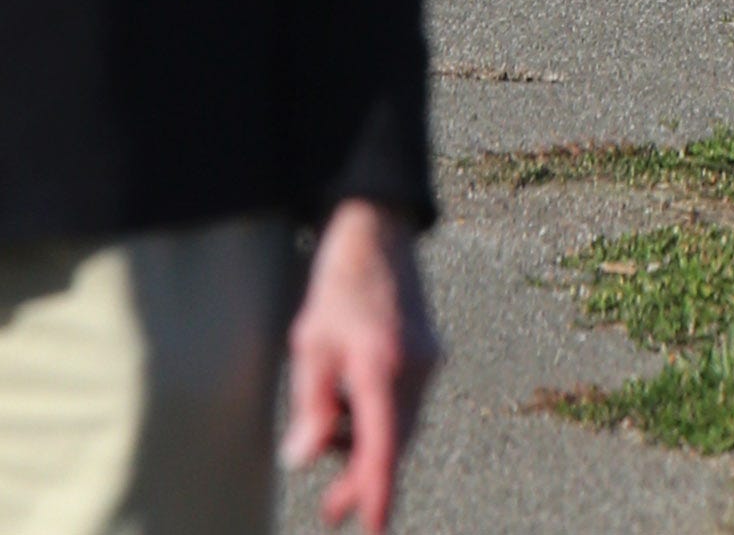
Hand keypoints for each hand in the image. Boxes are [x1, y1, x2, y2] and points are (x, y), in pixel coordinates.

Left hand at [283, 199, 440, 528]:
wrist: (378, 229)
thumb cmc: (338, 282)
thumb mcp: (310, 344)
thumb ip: (311, 405)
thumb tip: (303, 458)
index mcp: (381, 364)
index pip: (383, 446)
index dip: (375, 491)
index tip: (371, 527)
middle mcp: (415, 366)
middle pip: (394, 442)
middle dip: (363, 476)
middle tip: (331, 509)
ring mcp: (429, 358)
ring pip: (403, 424)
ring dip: (370, 445)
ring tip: (329, 445)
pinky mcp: (430, 350)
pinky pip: (407, 400)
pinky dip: (381, 417)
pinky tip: (351, 409)